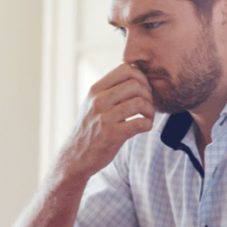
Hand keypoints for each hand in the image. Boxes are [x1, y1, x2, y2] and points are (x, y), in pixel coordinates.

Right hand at [56, 65, 154, 183]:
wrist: (76, 157)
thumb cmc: (90, 129)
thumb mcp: (93, 104)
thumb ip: (109, 90)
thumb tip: (135, 75)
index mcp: (95, 90)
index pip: (125, 69)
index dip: (141, 77)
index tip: (144, 89)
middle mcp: (98, 101)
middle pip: (135, 84)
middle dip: (148, 94)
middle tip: (148, 105)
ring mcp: (104, 118)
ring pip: (140, 102)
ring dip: (150, 110)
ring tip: (148, 116)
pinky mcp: (112, 135)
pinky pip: (140, 123)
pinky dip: (148, 124)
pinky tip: (145, 127)